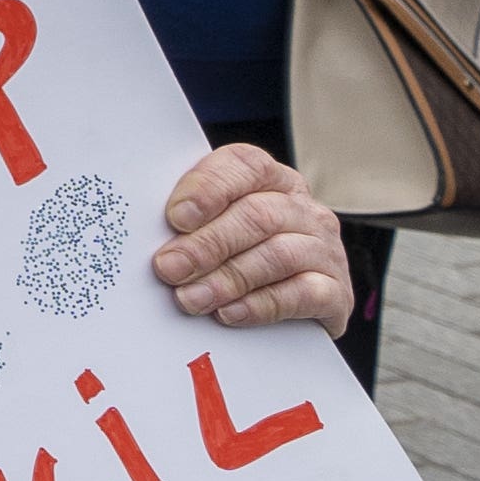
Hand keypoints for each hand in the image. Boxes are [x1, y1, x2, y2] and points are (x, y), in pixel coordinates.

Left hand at [152, 144, 353, 335]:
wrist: (295, 307)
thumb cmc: (235, 255)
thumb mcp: (213, 228)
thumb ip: (189, 223)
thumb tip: (143, 233)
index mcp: (271, 180)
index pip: (245, 166)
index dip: (209, 189)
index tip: (175, 217)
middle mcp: (303, 209)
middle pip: (257, 215)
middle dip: (206, 244)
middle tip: (168, 268)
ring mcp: (325, 249)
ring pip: (278, 255)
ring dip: (227, 279)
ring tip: (190, 298)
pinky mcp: (336, 292)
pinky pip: (303, 294)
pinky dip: (261, 305)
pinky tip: (230, 314)